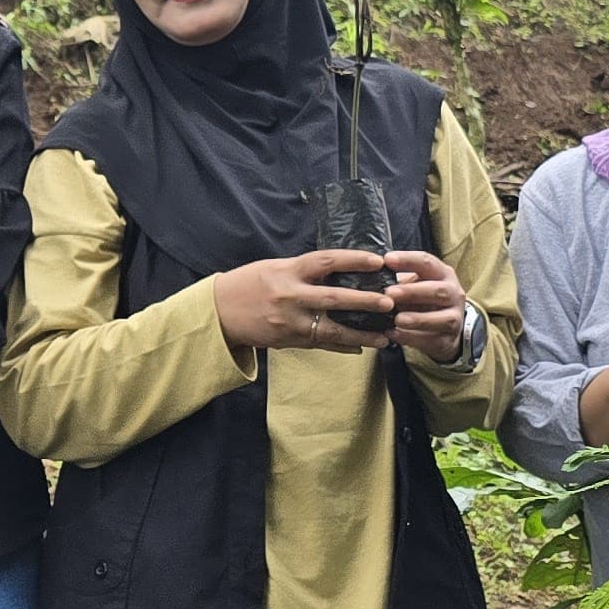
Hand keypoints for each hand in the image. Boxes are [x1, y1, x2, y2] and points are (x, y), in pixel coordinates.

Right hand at [210, 252, 401, 352]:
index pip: (327, 261)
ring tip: (385, 337)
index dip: (354, 260)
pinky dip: (341, 346)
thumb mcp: (274, 268)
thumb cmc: (248, 284)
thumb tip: (338, 272)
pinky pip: (320, 343)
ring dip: (361, 334)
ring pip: (332, 329)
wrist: (218, 311)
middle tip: (390, 302)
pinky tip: (361, 348)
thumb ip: (304, 271)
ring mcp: (290, 322)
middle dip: (364, 301)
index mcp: (288, 271)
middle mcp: (291, 296)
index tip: (378, 262)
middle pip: (335, 298)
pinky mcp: (289, 340)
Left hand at [381, 250, 473, 363]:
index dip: (408, 260)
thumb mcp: (414, 284)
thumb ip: (398, 280)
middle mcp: (453, 293)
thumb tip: (369, 276)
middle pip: (437, 290)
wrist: (444, 328)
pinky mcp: (448, 339)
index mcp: (442, 273)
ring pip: (442, 318)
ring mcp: (454, 317)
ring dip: (418, 319)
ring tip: (397, 319)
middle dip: (412, 292)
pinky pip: (431, 339)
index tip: (387, 260)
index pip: (427, 262)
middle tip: (390, 293)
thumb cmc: (422, 299)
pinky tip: (394, 334)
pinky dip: (411, 338)